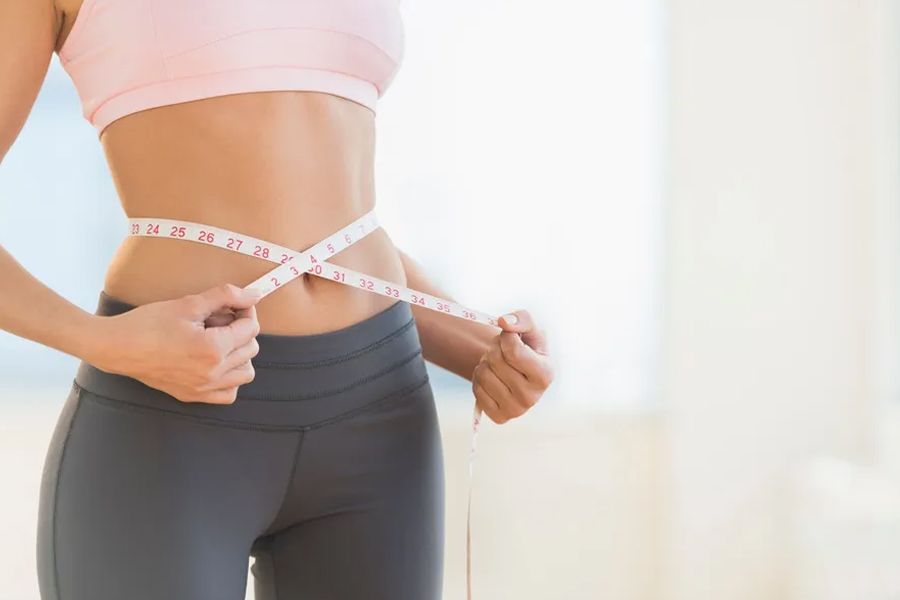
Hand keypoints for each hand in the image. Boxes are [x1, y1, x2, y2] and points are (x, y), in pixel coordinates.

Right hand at [89, 283, 262, 403]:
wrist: (116, 347)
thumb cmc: (149, 323)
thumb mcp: (189, 303)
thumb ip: (226, 296)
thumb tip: (254, 294)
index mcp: (213, 349)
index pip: (251, 329)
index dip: (246, 312)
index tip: (234, 305)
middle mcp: (212, 373)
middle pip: (251, 349)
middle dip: (242, 330)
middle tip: (221, 319)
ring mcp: (203, 388)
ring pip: (245, 373)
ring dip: (240, 354)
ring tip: (220, 340)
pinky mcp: (193, 396)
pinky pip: (228, 393)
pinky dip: (230, 378)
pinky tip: (216, 362)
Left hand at [472, 309, 553, 423]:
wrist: (518, 372)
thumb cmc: (527, 348)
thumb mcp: (530, 330)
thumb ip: (521, 319)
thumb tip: (504, 322)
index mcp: (545, 375)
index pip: (513, 351)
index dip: (505, 338)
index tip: (509, 336)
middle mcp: (532, 397)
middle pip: (496, 361)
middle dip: (495, 348)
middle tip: (502, 350)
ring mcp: (515, 410)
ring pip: (483, 374)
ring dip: (485, 362)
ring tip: (497, 364)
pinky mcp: (499, 417)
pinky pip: (476, 389)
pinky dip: (479, 378)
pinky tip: (492, 378)